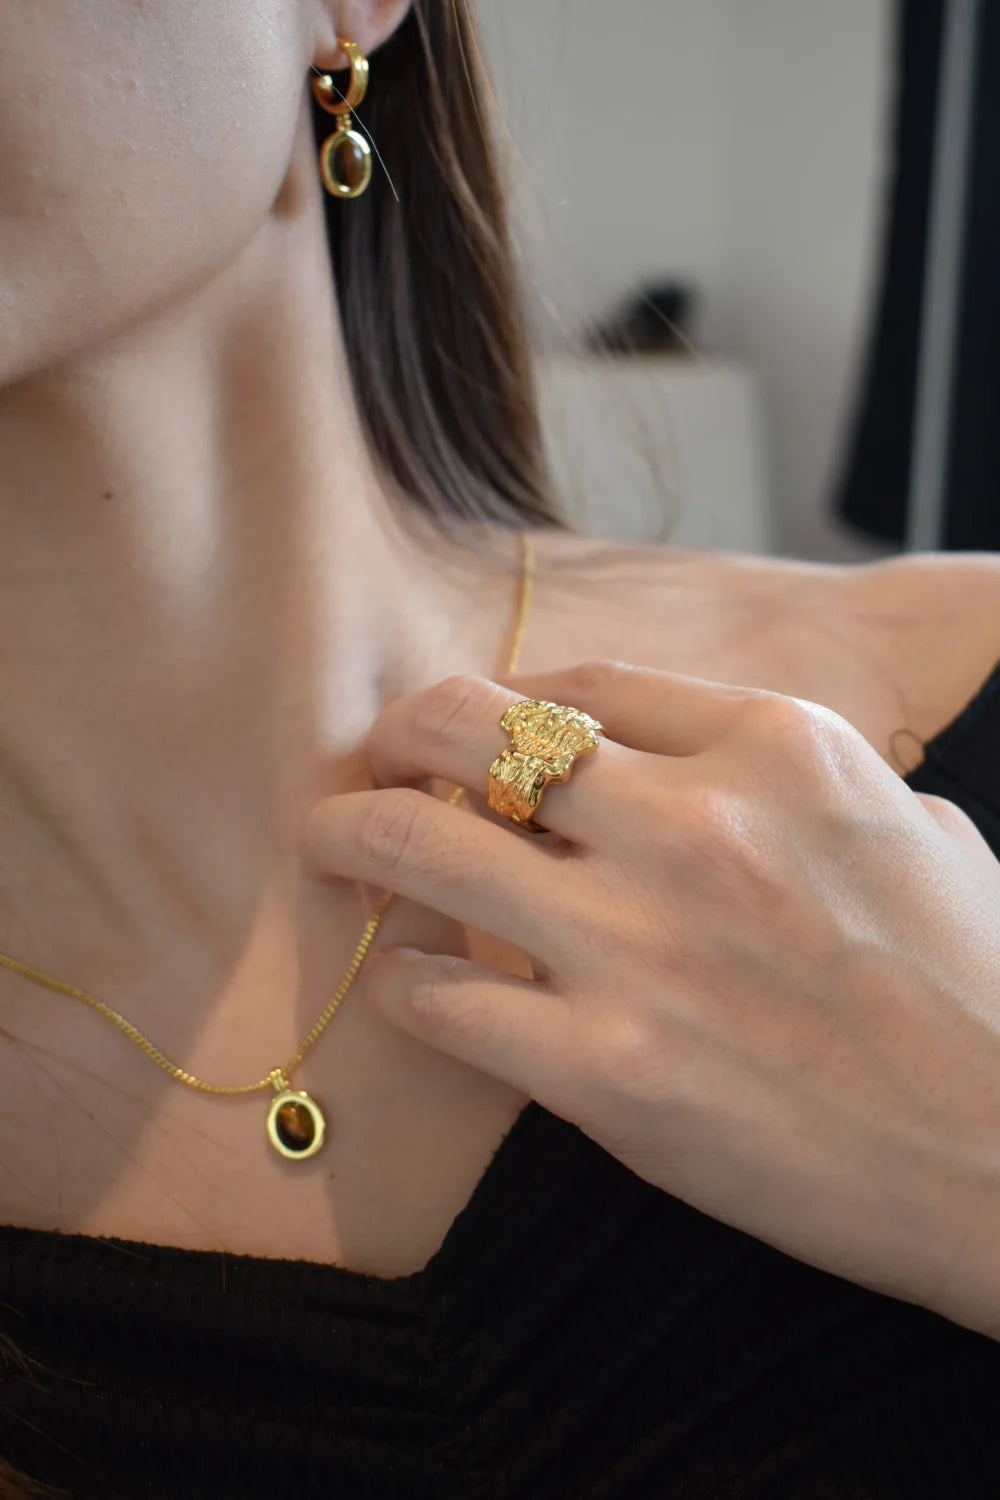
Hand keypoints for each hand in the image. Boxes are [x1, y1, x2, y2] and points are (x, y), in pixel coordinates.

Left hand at [305, 664, 999, 1335]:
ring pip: (422, 847)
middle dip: (402, 734)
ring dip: (358, 837)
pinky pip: (443, 1003)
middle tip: (376, 761)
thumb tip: (708, 770)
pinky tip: (409, 986)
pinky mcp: (606, 1072)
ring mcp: (639, 946)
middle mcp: (694, 822)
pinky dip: (408, 988)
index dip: (508, 703)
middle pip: (473, 728)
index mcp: (777, 748)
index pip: (582, 684)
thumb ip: (798, 781)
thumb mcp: (913, 829)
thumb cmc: (983, 994)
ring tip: (333, 844)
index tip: (478, 732)